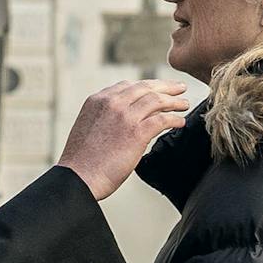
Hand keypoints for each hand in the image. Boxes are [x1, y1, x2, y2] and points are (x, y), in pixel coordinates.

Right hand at [60, 81, 190, 201]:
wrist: (78, 177)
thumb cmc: (82, 162)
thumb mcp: (89, 128)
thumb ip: (104, 119)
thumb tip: (121, 123)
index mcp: (98, 100)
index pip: (127, 86)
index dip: (147, 86)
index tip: (158, 89)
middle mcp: (112, 103)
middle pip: (145, 87)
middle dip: (165, 86)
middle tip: (180, 88)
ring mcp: (125, 116)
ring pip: (156, 100)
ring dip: (174, 101)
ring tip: (184, 104)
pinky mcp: (137, 132)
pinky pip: (162, 119)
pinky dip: (174, 119)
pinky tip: (180, 122)